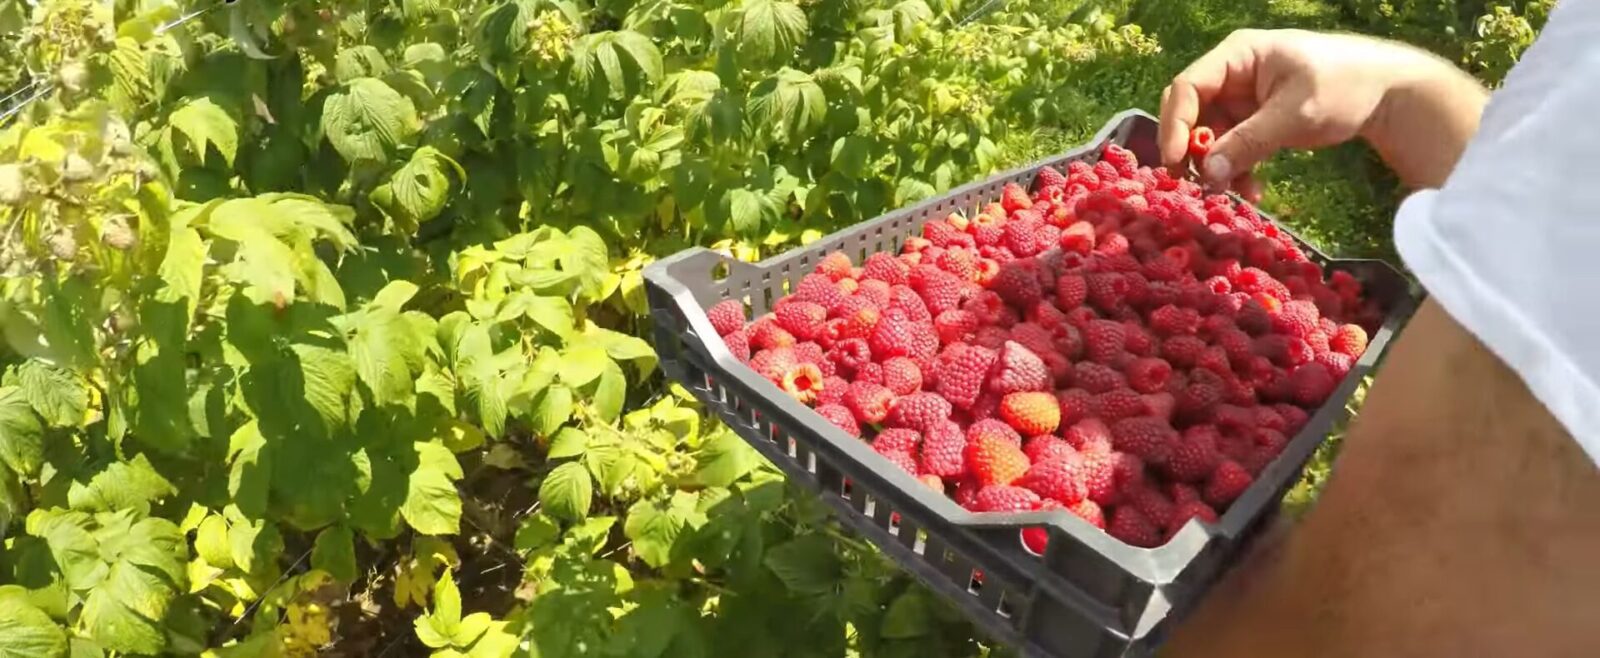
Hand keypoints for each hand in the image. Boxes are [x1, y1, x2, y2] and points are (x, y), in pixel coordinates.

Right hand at [1158, 29, 1452, 197]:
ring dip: (1218, 165)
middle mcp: (1233, 74)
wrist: (1387, 93)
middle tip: (1194, 181)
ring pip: (1212, 135)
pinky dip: (1238, 168)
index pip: (1188, 87)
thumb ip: (1248, 143)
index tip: (1177, 162)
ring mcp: (1243, 97)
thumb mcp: (1294, 115)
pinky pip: (1233, 146)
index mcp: (1237, 55)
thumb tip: (1209, 174)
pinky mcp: (1256, 119)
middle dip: (1193, 149)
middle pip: (1192, 112)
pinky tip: (1254, 189)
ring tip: (1233, 192)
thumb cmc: (1343, 87)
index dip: (1176, 125)